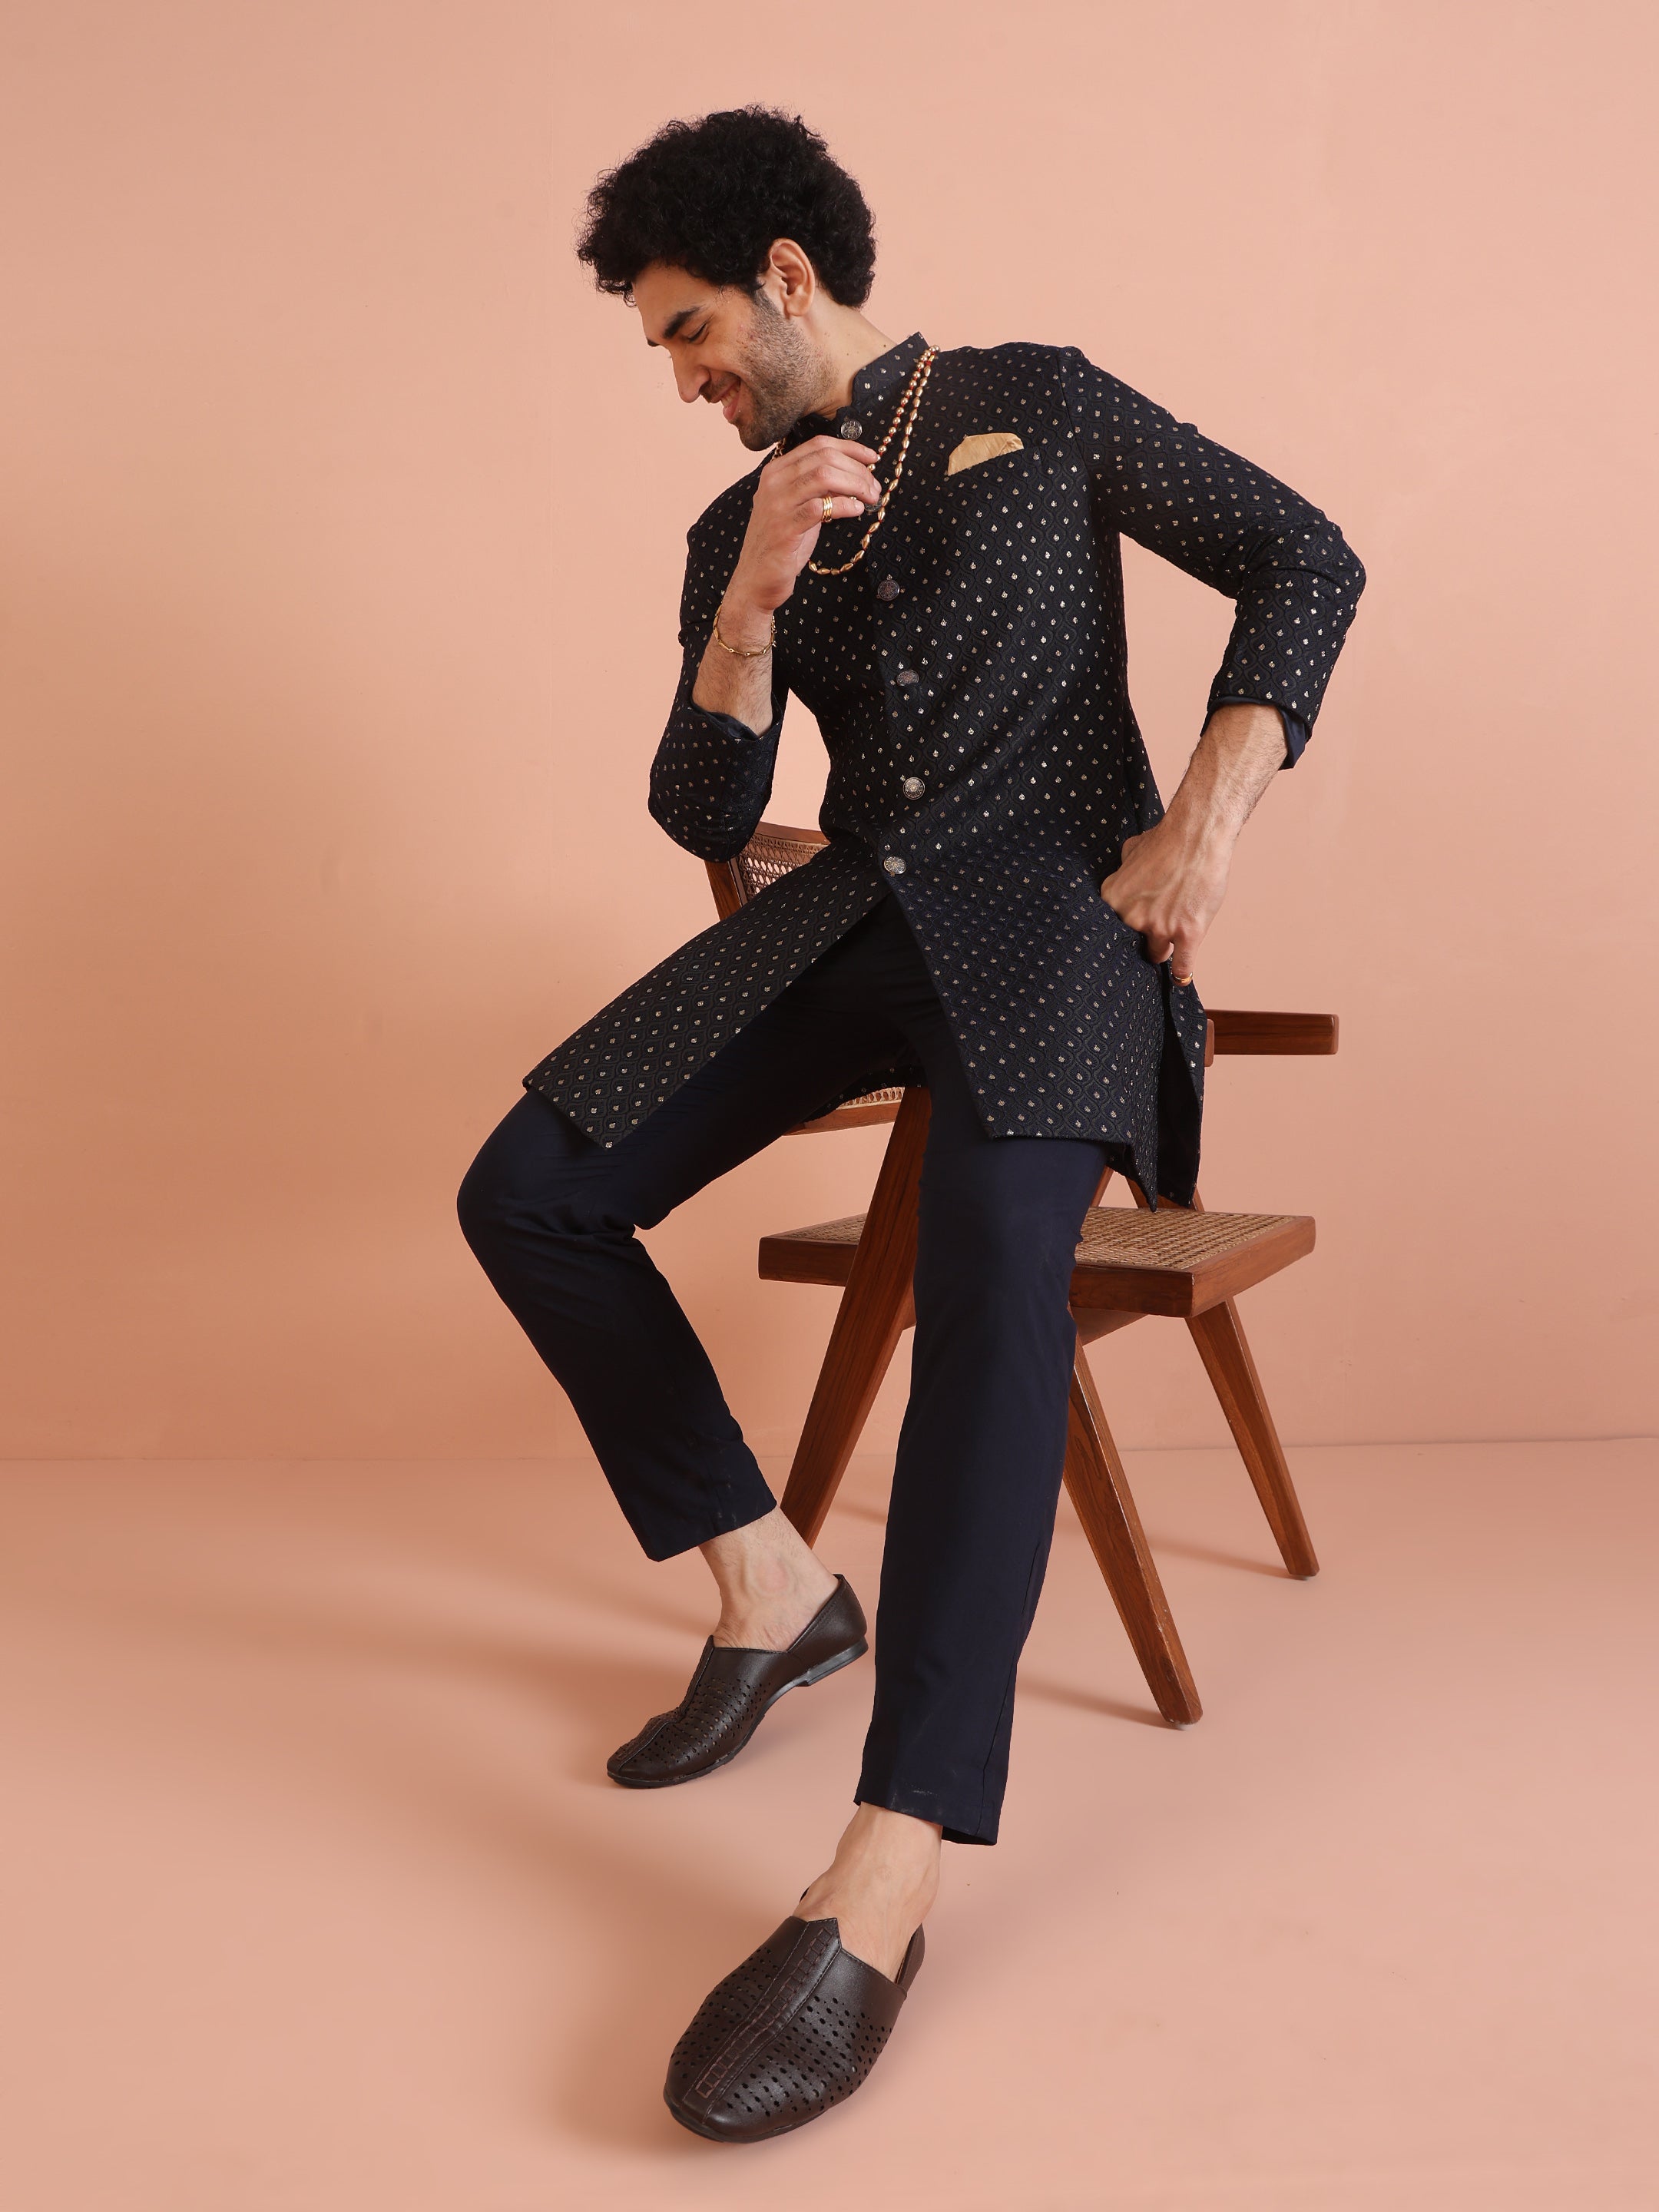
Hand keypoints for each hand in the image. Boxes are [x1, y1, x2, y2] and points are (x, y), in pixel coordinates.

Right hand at [725, 434, 882, 617]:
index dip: (850, 448)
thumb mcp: (799, 506)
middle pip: (825, 458)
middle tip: (874, 487)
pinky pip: (821, 507)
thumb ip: (818, 487)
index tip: (872, 458)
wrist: (757, 580)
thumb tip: (853, 472)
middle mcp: (774, 482)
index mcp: (776, 471)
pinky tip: (856, 511)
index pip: (818, 444)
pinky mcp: (784, 529)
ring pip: (824, 476)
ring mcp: (777, 504)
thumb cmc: (783, 543)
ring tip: (870, 498)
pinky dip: (845, 505)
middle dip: (857, 470)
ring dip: (855, 485)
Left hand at [1098, 815, 1233, 979]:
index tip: (1129, 935)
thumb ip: (1123, 869)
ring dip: (1165, 951)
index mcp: (1113, 899)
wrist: (1197, 834)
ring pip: (1157, 955)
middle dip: (1143, 940)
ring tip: (1169, 948)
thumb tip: (1123, 871)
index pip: (1111, 928)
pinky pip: (1182, 967)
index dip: (1124, 930)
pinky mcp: (1187, 934)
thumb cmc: (1167, 837)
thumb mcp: (1130, 850)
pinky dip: (1181, 974)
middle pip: (1132, 944)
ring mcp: (1160, 928)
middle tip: (1152, 936)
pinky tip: (1180, 978)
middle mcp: (1132, 917)